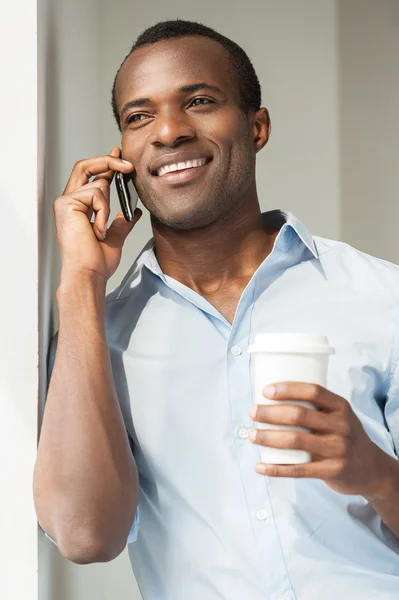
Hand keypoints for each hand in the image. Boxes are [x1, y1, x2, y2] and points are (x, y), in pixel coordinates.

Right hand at [54, 147, 141, 281]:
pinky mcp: (66, 204)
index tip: (119, 155)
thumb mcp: (115, 237)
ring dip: (107, 207)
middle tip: (128, 166)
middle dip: (108, 161)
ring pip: (99, 184)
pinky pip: (96, 194)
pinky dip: (103, 213)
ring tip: (100, 231)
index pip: (90, 176)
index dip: (105, 163)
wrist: (88, 273)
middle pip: (86, 165)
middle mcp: (68, 202)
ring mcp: (65, 202)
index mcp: (78, 208)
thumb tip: (134, 212)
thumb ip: (122, 222)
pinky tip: (97, 230)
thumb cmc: (96, 262)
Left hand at [248, 382, 384, 496]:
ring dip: (267, 438)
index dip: (287, 389)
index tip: (265, 391)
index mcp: (341, 407)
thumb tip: (270, 399)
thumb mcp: (340, 416)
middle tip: (252, 413)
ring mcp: (337, 450)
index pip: (313, 391)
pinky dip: (275, 469)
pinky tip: (259, 467)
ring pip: (294, 441)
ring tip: (251, 435)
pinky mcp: (332, 471)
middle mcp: (341, 426)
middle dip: (270, 413)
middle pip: (299, 415)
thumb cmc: (344, 436)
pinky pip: (298, 470)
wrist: (371, 469)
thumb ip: (315, 408)